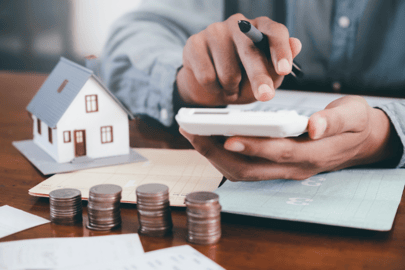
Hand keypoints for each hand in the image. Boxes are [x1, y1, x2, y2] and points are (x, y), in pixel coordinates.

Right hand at [176, 14, 301, 106]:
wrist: (209, 84)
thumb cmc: (241, 77)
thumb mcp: (265, 77)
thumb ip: (279, 65)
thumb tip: (296, 44)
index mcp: (260, 28)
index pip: (274, 32)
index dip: (280, 51)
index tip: (284, 70)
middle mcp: (237, 25)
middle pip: (250, 51)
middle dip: (258, 77)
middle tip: (264, 96)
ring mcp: (214, 31)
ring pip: (227, 70)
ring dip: (231, 88)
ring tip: (230, 87)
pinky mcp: (194, 43)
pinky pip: (207, 76)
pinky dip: (214, 89)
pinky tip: (214, 84)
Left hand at [180, 96, 400, 180]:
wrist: (360, 142)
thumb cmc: (355, 124)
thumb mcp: (354, 115)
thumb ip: (334, 120)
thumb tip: (312, 126)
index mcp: (313, 154)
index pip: (279, 152)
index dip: (253, 147)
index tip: (227, 137)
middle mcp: (294, 168)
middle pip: (250, 169)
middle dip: (217, 153)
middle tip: (193, 132)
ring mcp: (283, 171)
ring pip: (243, 173)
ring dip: (215, 156)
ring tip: (194, 134)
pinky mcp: (276, 167)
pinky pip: (245, 168)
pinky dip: (224, 156)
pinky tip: (210, 139)